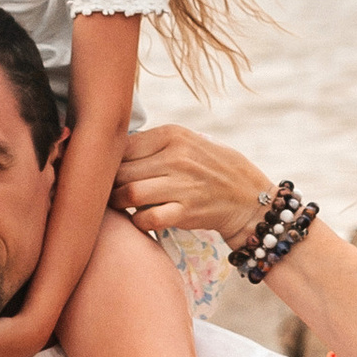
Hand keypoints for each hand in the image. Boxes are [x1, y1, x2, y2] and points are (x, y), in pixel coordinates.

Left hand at [118, 125, 273, 244]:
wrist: (249, 198)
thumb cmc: (213, 169)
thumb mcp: (189, 143)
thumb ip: (155, 144)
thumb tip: (111, 150)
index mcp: (173, 134)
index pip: (123, 145)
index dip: (109, 161)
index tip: (107, 172)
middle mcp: (177, 156)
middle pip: (121, 170)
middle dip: (109, 184)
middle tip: (107, 191)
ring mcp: (182, 184)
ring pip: (129, 193)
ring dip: (118, 203)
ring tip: (120, 205)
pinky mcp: (186, 212)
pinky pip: (147, 218)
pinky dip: (137, 222)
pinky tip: (140, 219)